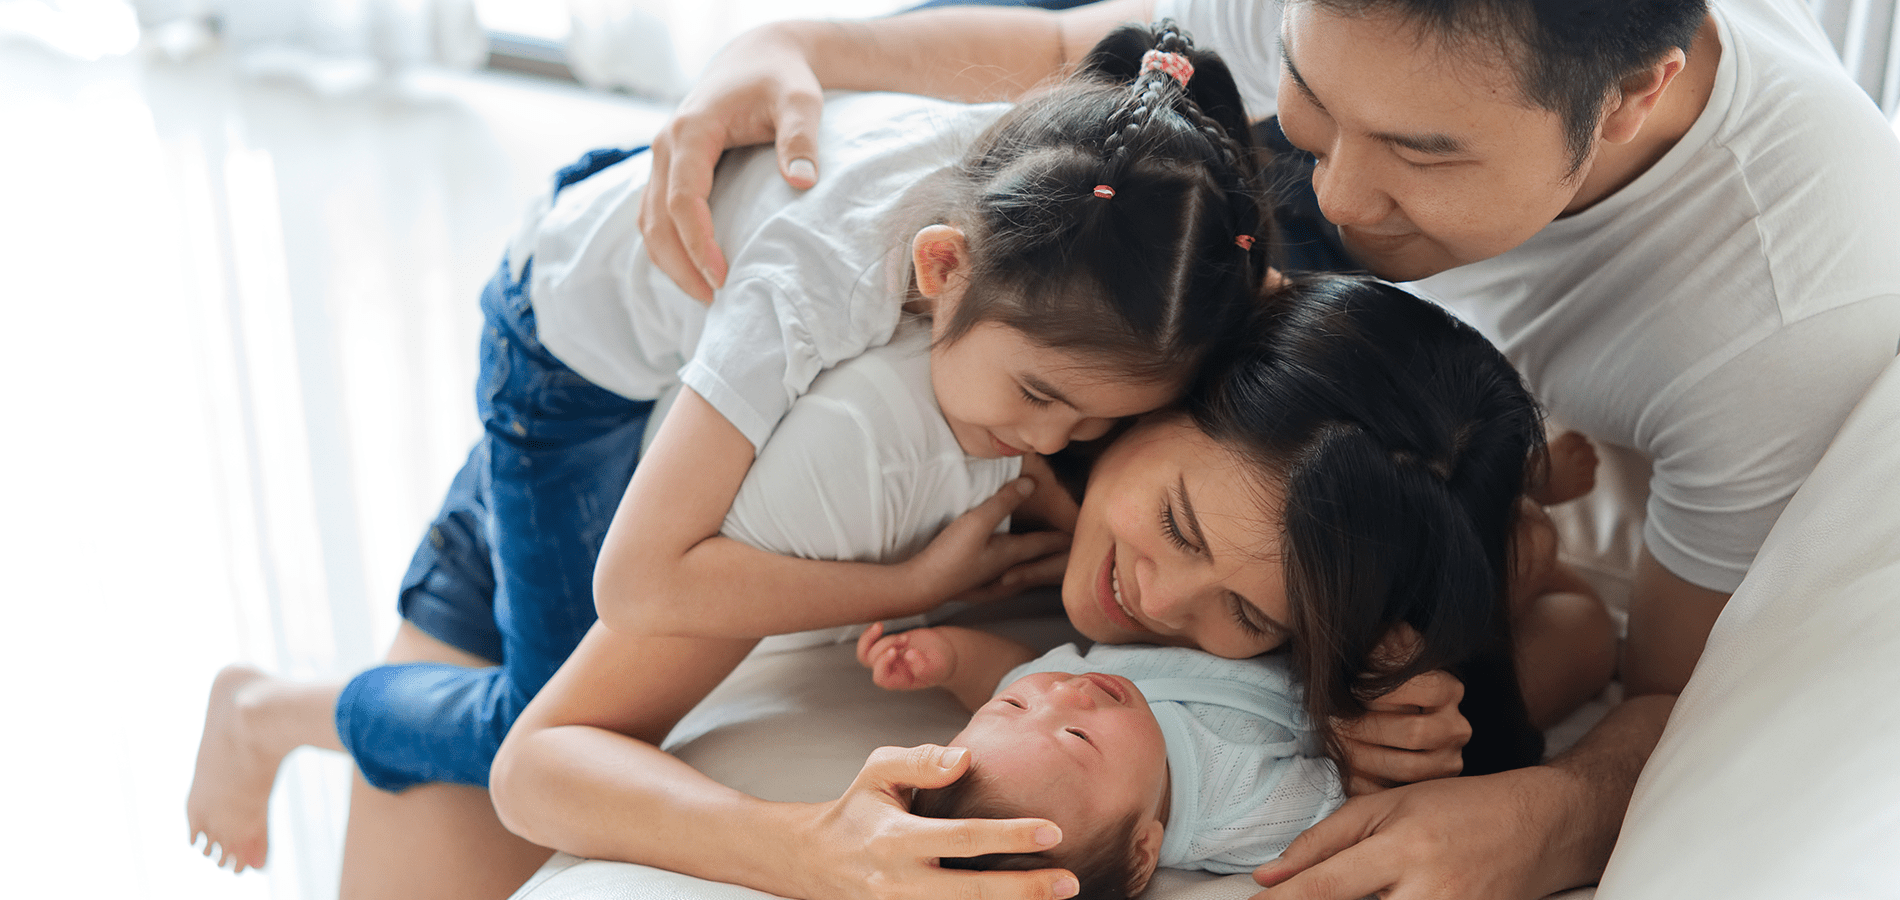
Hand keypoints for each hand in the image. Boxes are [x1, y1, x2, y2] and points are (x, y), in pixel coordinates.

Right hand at [638, 24, 824, 301]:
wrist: (758, 58)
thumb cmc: (781, 79)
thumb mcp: (801, 100)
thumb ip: (801, 138)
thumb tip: (803, 183)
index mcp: (691, 129)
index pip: (682, 197)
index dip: (698, 242)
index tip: (722, 277)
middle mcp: (665, 143)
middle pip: (655, 218)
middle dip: (679, 264)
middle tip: (712, 299)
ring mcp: (661, 156)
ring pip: (648, 220)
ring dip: (669, 261)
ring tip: (705, 294)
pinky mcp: (668, 167)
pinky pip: (654, 214)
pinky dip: (668, 245)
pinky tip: (695, 269)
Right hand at [792, 744, 1079, 899]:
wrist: (817, 862)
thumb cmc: (859, 810)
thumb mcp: (876, 772)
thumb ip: (920, 760)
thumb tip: (965, 758)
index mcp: (895, 838)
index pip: (961, 838)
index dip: (1008, 836)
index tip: (1053, 831)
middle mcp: (899, 882)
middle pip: (970, 893)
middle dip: (1024, 891)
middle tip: (1069, 882)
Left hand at [856, 623, 958, 690]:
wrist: (942, 651)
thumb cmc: (941, 663)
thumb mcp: (938, 666)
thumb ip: (924, 666)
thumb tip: (909, 655)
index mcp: (900, 681)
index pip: (881, 677)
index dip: (882, 664)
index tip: (894, 651)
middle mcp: (890, 671)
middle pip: (872, 661)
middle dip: (886, 646)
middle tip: (906, 639)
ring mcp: (886, 658)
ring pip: (866, 652)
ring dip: (881, 639)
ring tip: (903, 636)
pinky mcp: (885, 645)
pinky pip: (868, 643)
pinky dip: (870, 634)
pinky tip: (879, 626)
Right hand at [905, 478, 1072, 609]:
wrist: (920, 587)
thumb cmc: (949, 555)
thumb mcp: (977, 520)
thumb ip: (1004, 501)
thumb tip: (1032, 484)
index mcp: (1009, 554)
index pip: (1042, 543)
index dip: (1061, 537)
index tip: (1079, 536)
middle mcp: (1004, 571)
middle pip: (1036, 564)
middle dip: (1054, 560)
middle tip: (1071, 557)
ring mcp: (988, 582)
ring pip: (1021, 576)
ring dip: (1036, 571)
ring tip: (1045, 571)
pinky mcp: (972, 589)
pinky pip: (1003, 584)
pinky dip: (1014, 580)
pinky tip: (1006, 582)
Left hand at [1252, 766, 1585, 899]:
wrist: (1538, 826)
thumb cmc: (1454, 808)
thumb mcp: (1383, 807)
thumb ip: (1320, 842)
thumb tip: (1267, 876)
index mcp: (1402, 848)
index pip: (1326, 887)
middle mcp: (1429, 891)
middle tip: (1295, 897)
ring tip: (1358, 887)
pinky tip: (1386, 895)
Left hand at [1332, 629, 1469, 792]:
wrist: (1379, 703)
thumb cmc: (1377, 671)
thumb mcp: (1385, 646)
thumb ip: (1388, 643)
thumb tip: (1383, 646)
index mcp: (1450, 690)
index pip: (1424, 689)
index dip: (1383, 690)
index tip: (1354, 686)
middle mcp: (1456, 728)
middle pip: (1414, 733)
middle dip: (1365, 727)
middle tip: (1331, 719)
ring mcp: (1445, 761)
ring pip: (1405, 768)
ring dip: (1360, 754)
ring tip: (1333, 739)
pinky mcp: (1422, 788)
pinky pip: (1392, 792)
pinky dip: (1362, 781)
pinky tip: (1340, 764)